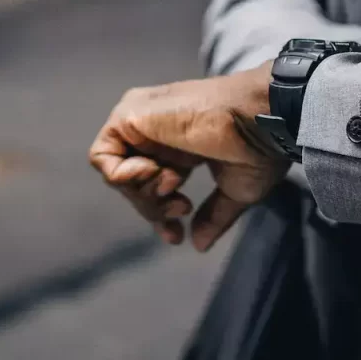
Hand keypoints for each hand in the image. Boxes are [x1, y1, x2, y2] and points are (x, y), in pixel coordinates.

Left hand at [89, 63, 285, 251]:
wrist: (258, 119)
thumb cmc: (256, 148)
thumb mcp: (235, 189)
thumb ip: (213, 215)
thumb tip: (198, 244)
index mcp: (181, 146)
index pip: (152, 184)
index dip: (159, 213)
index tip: (176, 236)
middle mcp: (157, 132)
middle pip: (132, 184)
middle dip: (154, 208)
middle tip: (182, 209)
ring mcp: (141, 122)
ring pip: (116, 174)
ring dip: (144, 193)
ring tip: (173, 187)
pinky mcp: (128, 115)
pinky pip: (102, 157)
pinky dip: (124, 176)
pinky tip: (156, 173)